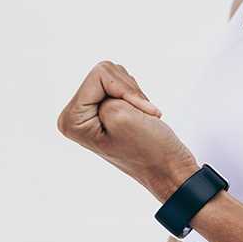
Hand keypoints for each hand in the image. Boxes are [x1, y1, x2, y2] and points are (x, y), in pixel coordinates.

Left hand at [57, 60, 199, 201]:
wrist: (170, 168)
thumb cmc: (150, 149)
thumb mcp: (122, 113)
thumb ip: (106, 84)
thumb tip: (105, 77)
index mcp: (72, 120)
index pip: (99, 75)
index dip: (125, 89)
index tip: (137, 112)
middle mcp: (76, 115)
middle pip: (105, 73)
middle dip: (129, 90)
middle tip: (141, 115)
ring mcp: (92, 113)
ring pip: (115, 76)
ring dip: (134, 93)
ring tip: (141, 117)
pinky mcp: (107, 111)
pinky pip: (121, 85)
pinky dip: (137, 96)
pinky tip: (142, 115)